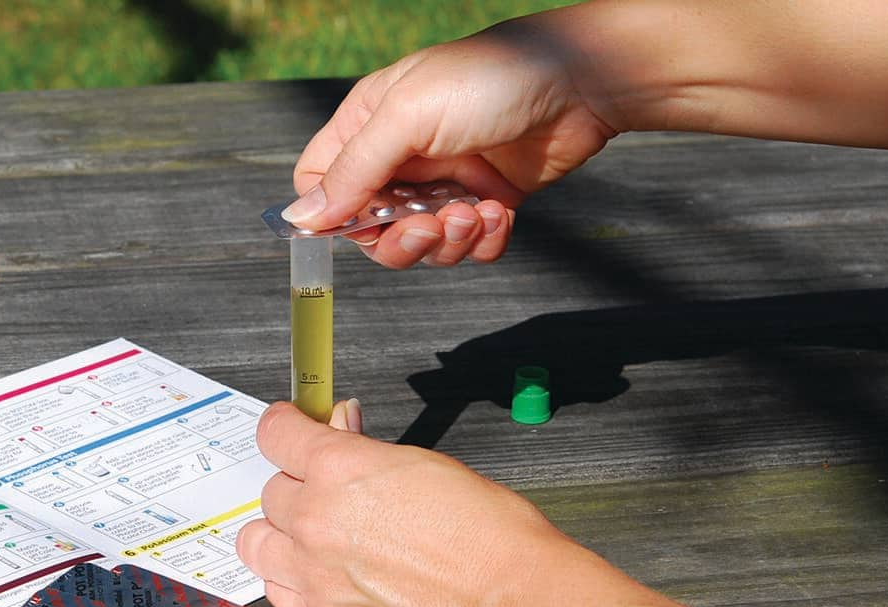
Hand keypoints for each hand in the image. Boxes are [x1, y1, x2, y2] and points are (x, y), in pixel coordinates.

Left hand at [237, 400, 586, 606]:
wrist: (513, 599)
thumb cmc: (486, 531)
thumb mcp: (421, 464)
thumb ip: (365, 450)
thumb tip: (339, 427)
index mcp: (339, 468)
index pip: (275, 434)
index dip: (285, 428)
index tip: (290, 430)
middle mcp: (315, 518)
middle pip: (271, 492)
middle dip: (298, 488)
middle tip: (330, 495)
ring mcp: (314, 573)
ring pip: (256, 543)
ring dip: (280, 536)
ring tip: (314, 539)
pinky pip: (277, 592)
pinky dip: (292, 581)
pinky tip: (321, 576)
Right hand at [283, 17, 619, 268]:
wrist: (583, 82)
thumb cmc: (493, 78)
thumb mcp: (408, 116)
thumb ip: (354, 169)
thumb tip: (303, 216)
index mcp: (371, 125)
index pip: (322, 183)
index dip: (330, 213)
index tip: (356, 224)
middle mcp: (403, 158)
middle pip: (370, 229)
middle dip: (399, 240)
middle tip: (429, 227)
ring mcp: (445, 183)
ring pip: (420, 245)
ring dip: (448, 242)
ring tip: (476, 213)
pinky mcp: (485, 202)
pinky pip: (466, 246)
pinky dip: (482, 242)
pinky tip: (499, 214)